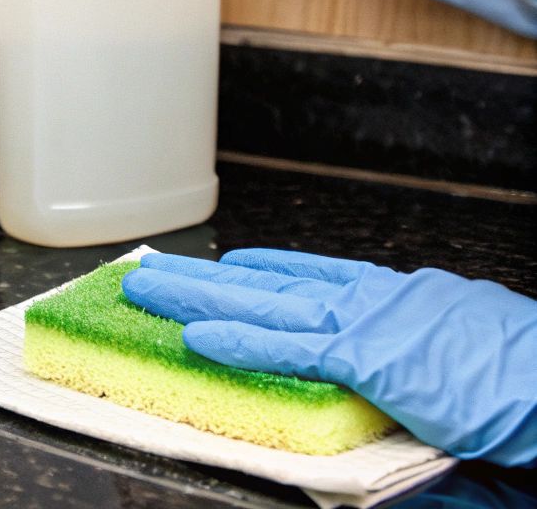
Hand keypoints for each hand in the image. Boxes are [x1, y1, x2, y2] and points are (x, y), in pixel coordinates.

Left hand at [121, 248, 536, 465]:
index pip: (316, 278)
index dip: (266, 272)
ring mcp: (368, 323)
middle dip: (208, 280)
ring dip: (198, 299)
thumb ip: (409, 361)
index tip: (230, 265)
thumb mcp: (458, 356)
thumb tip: (388, 378)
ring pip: (263, 306)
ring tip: (146, 292)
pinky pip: (288, 349)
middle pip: (271, 286)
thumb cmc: (526, 379)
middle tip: (155, 271)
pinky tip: (194, 336)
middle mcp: (376, 299)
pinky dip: (238, 342)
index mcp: (400, 297)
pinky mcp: (367, 358)